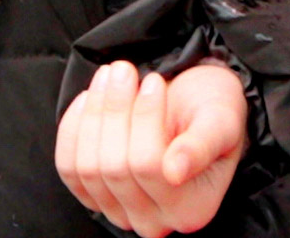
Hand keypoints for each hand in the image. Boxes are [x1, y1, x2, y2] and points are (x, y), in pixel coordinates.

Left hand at [55, 60, 246, 235]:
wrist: (192, 107)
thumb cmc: (211, 112)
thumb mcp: (221, 121)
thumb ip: (201, 146)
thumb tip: (174, 171)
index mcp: (191, 210)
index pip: (148, 167)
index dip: (144, 117)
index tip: (154, 80)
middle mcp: (155, 221)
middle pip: (113, 168)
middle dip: (115, 108)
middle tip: (125, 68)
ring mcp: (120, 211)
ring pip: (86, 168)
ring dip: (93, 113)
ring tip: (110, 75)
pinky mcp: (94, 194)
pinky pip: (68, 167)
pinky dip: (73, 128)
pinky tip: (89, 98)